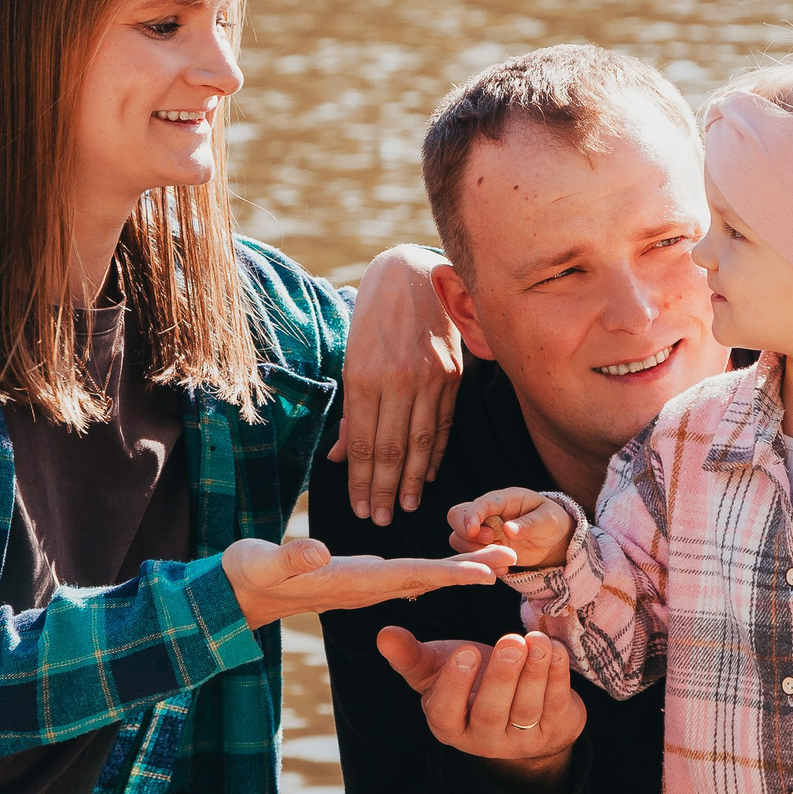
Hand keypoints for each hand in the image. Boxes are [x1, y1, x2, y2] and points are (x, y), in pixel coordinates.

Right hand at [220, 536, 514, 625]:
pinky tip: (461, 567)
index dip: (449, 574)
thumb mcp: (262, 562)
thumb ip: (290, 558)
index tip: (486, 573)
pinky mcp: (363, 579)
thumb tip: (318, 552)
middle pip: (429, 578)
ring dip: (462, 567)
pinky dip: (440, 569)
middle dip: (470, 569)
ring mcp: (367, 585)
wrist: (238, 594)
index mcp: (352, 582)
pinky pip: (410, 575)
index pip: (409, 577)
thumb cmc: (249, 574)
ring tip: (501, 558)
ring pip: (424, 576)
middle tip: (514, 557)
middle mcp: (367, 587)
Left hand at [328, 245, 461, 525]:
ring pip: (420, 442)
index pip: (362, 442)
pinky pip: (443, 424)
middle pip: (390, 449)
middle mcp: (398, 379)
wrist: (414, 272)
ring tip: (403, 507)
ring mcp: (430, 378)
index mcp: (364, 375)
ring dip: (410, 481)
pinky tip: (426, 475)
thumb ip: (349, 409)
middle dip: (383, 490)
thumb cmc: (374, 315)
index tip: (359, 507)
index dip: (360, 480)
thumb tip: (339, 456)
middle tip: (378, 520)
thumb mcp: (350, 355)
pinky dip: (435, 453)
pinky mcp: (453, 375)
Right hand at [376, 625, 586, 793]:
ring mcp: (520, 739)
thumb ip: (411, 655)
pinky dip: (558, 675)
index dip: (456, 685)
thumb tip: (383, 634)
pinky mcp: (554, 729)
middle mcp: (483, 739)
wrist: (518, 710)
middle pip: (491, 711)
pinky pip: (556, 703)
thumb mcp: (438, 668)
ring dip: (534, 673)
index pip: (447, 712)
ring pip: (526, 708)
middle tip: (510, 642)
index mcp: (448, 724)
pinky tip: (553, 648)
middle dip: (502, 676)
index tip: (466, 651)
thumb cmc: (470, 682)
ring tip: (536, 640)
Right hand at [445, 487, 573, 570]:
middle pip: (456, 515)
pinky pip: (468, 556)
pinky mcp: (483, 548)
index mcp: (504, 499)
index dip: (472, 516)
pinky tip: (502, 569)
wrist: (552, 541)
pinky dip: (481, 564)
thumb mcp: (548, 520)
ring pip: (458, 538)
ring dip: (474, 552)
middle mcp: (488, 513)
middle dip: (466, 532)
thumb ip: (529, 523)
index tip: (473, 531)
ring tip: (503, 560)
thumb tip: (509, 530)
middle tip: (491, 542)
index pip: (479, 503)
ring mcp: (483, 531)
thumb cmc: (552, 522)